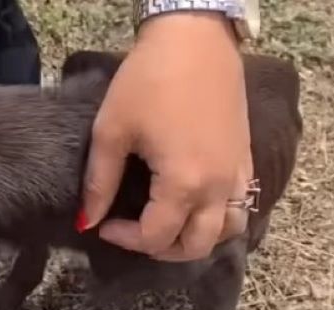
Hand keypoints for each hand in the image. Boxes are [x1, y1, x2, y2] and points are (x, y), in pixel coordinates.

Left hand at [82, 12, 252, 261]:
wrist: (196, 35)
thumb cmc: (149, 79)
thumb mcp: (112, 131)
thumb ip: (100, 183)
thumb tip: (87, 221)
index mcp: (184, 182)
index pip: (155, 236)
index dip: (125, 240)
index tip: (104, 225)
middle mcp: (217, 187)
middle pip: (195, 246)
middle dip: (161, 249)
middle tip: (136, 234)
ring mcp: (237, 174)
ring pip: (226, 231)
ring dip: (196, 240)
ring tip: (168, 228)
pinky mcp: (245, 159)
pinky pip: (240, 206)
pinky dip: (218, 220)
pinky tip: (194, 208)